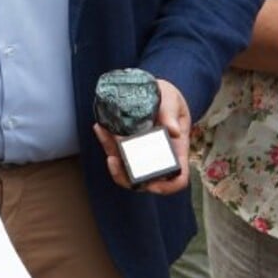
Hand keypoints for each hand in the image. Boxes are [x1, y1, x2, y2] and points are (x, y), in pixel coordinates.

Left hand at [92, 78, 191, 194]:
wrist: (153, 89)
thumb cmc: (168, 97)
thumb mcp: (172, 100)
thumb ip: (171, 113)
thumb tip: (174, 131)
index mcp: (176, 151)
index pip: (177, 178)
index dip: (167, 187)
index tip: (151, 185)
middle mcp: (157, 156)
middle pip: (143, 178)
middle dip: (126, 174)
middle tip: (113, 159)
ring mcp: (139, 152)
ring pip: (124, 166)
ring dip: (112, 154)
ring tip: (104, 134)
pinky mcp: (125, 142)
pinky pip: (114, 149)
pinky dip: (106, 141)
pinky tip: (100, 127)